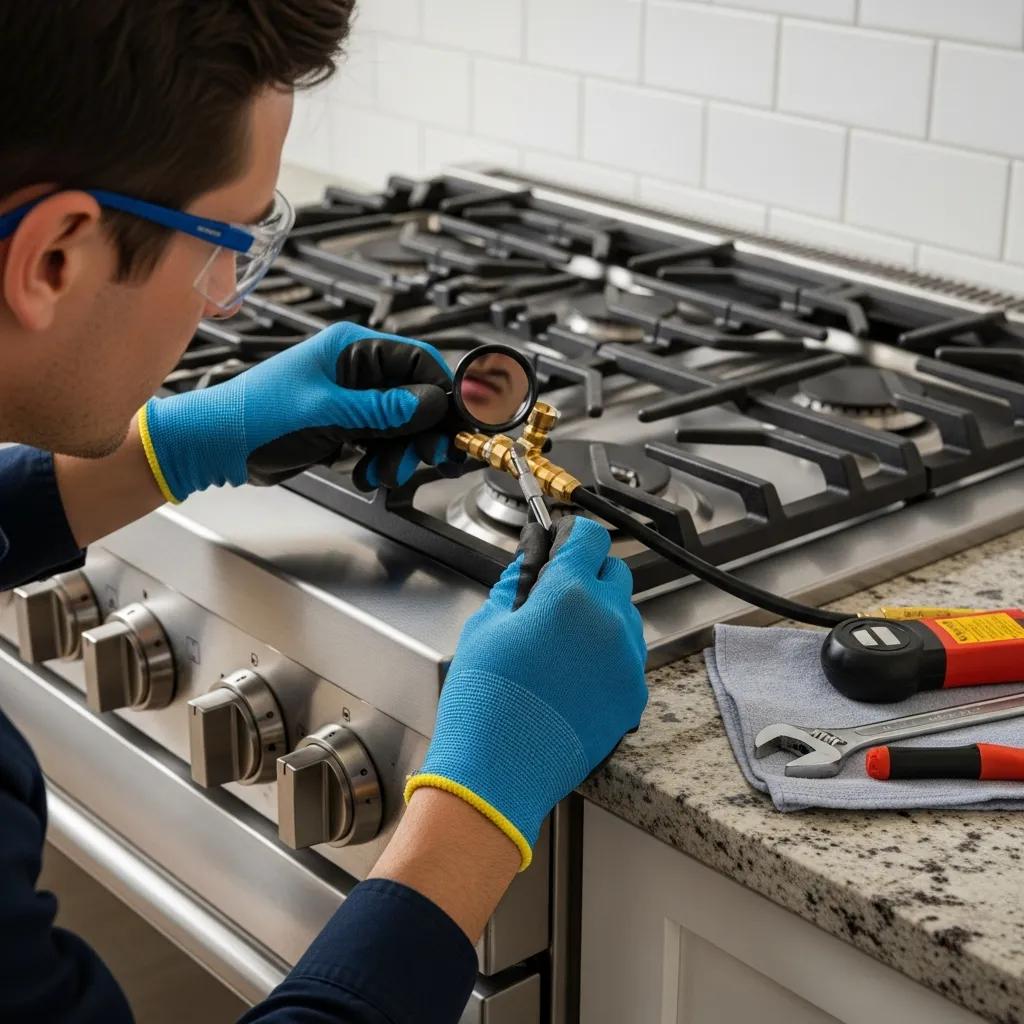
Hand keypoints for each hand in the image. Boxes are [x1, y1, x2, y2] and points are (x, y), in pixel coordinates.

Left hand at [138, 321, 454, 502]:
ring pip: (399, 424)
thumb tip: (430, 403)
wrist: (216, 446)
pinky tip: (369, 472)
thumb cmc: (256, 416)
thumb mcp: (327, 412)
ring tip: (387, 470)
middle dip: (421, 431)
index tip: (457, 421)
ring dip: (400, 451)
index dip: (441, 391)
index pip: (416, 360)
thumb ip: (382, 408)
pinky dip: (381, 459)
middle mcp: (354, 369)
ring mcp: (349, 398)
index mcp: (351, 349)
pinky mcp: (343, 423)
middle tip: (426, 456)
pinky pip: (379, 440)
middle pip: (413, 396)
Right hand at [405, 516, 647, 869]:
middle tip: (555, 597)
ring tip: (562, 644)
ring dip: (602, 615)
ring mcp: (627, 660)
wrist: (498, 770)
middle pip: (616, 572)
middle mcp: (609, 621)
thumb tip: (530, 564)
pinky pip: (628, 657)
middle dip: (589, 574)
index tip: (560, 547)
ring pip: (626, 615)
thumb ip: (515, 584)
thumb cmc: (485, 700)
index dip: (571, 538)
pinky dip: (607, 656)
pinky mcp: (633, 695)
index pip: (590, 537)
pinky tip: (573, 676)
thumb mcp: (486, 625)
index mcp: (570, 595)